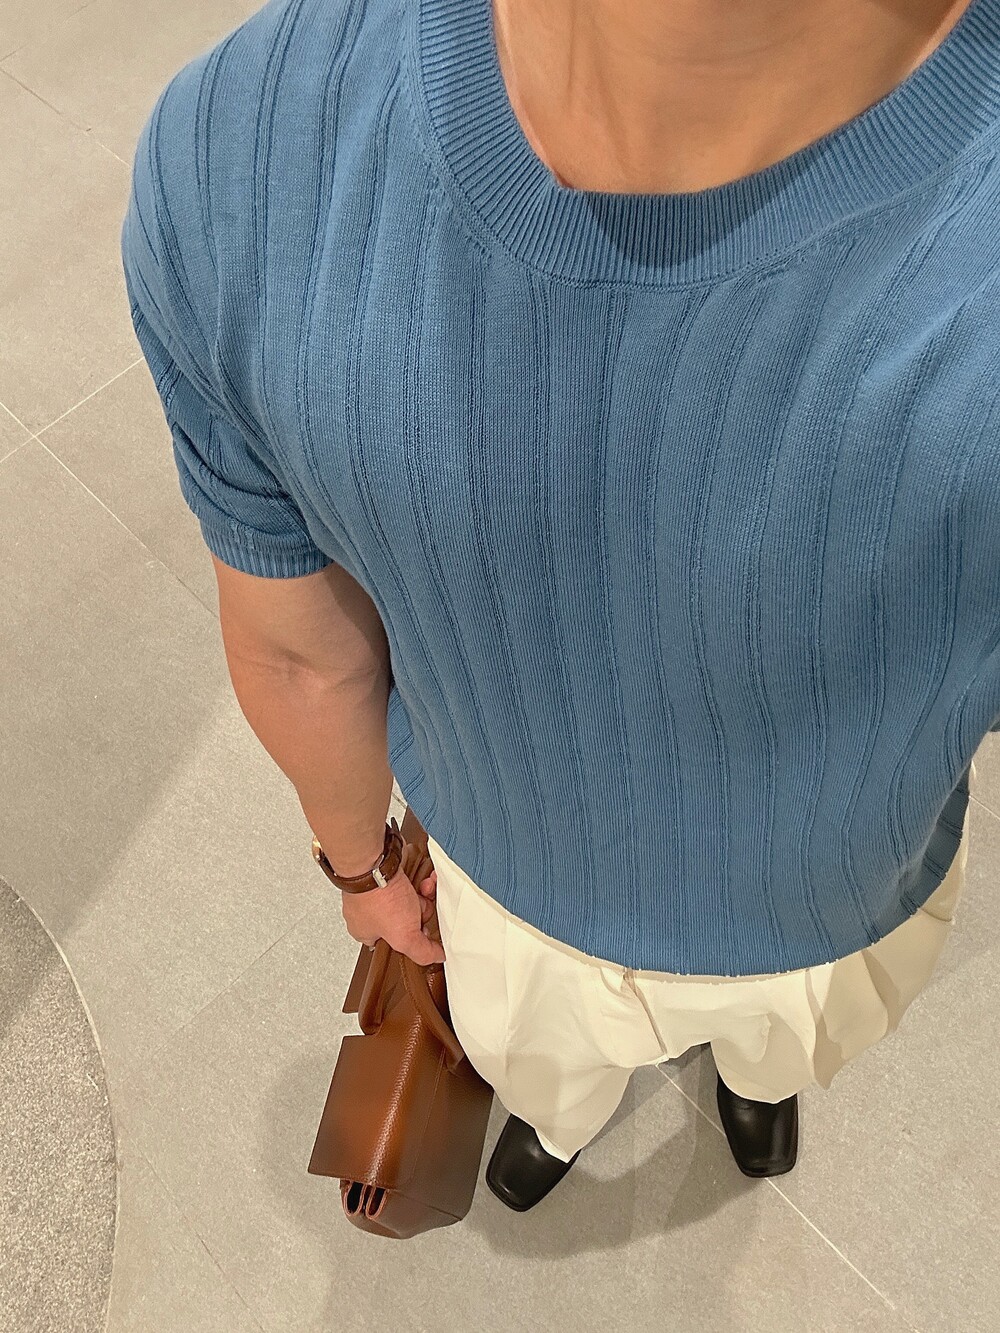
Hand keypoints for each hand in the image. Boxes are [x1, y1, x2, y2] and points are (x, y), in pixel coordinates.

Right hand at [340, 840, 444, 965]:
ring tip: (426, 888)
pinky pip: (408, 880)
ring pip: (409, 898)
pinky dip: (420, 879)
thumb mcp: (404, 938)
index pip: (395, 943)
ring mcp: (375, 890)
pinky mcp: (383, 872)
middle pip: (407, 918)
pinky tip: (427, 878)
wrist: (374, 863)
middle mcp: (368, 911)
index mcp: (366, 932)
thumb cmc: (377, 898)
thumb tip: (436, 957)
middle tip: (422, 907)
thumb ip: (421, 952)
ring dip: (424, 893)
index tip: (424, 931)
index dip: (414, 937)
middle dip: (421, 911)